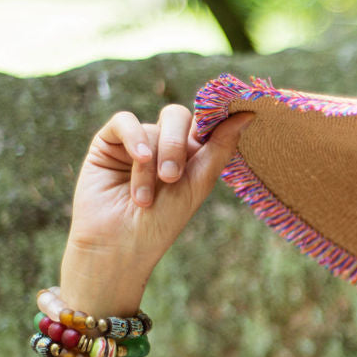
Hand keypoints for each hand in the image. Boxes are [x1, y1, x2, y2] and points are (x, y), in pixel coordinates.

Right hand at [62, 102, 252, 307]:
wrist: (119, 245)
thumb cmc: (161, 223)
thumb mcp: (198, 184)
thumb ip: (220, 147)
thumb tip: (248, 113)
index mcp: (190, 154)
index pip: (203, 121)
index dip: (213, 115)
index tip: (233, 111)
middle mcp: (163, 144)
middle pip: (177, 116)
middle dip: (175, 146)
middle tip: (170, 178)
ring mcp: (136, 141)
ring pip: (151, 128)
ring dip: (150, 165)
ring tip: (143, 198)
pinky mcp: (108, 142)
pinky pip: (124, 121)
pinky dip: (133, 139)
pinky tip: (137, 159)